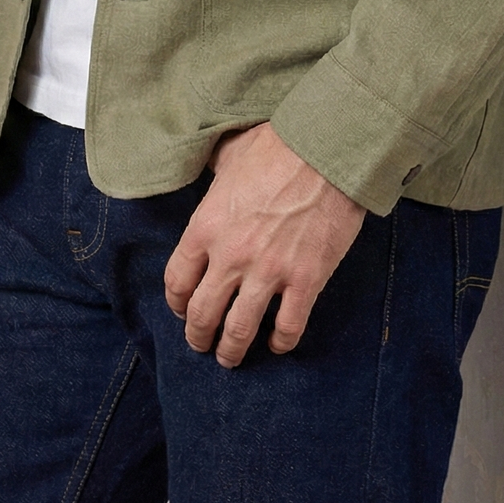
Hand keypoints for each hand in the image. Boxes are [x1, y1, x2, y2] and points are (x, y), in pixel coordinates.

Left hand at [164, 123, 365, 368]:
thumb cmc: (277, 145)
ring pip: (239, 331)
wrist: (326, 148)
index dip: (177, 302)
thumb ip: (214, 172)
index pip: (177, 280)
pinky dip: (280, 343)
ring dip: (232, 351)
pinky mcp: (305, 279)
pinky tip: (277, 344)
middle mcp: (231, 256)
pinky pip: (288, 328)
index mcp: (206, 226)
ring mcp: (268, 271)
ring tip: (231, 357)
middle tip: (202, 344)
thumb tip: (209, 169)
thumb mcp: (230, 153)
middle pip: (202, 314)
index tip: (183, 309)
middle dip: (199, 337)